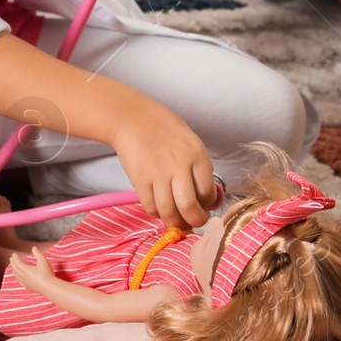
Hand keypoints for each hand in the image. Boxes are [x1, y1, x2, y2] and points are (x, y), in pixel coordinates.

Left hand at [8, 245, 58, 294]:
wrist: (49, 287)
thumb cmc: (47, 273)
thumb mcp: (43, 261)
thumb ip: (38, 254)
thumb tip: (33, 248)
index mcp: (26, 270)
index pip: (17, 263)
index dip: (15, 258)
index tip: (13, 254)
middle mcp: (23, 276)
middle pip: (15, 268)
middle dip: (12, 263)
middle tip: (11, 258)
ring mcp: (25, 282)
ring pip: (16, 275)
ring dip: (14, 269)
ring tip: (13, 265)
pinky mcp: (28, 286)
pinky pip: (19, 281)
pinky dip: (17, 276)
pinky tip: (18, 276)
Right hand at [107, 95, 216, 231]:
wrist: (132, 118)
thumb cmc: (163, 128)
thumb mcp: (191, 141)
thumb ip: (198, 167)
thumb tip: (205, 196)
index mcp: (197, 155)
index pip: (208, 192)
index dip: (207, 205)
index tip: (204, 206)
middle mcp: (179, 165)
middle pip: (189, 207)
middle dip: (194, 221)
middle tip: (193, 222)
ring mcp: (158, 174)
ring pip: (168, 212)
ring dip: (174, 222)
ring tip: (176, 220)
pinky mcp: (139, 180)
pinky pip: (151, 207)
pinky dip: (156, 213)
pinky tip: (159, 208)